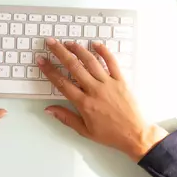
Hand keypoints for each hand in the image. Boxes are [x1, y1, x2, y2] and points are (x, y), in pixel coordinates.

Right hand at [38, 38, 166, 161]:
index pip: (62, 83)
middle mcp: (95, 90)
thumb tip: (49, 109)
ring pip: (91, 61)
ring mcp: (108, 84)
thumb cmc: (110, 134)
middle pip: (74, 67)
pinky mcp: (121, 81)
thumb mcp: (85, 131)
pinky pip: (112, 62)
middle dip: (60, 52)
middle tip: (51, 42)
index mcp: (84, 103)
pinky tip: (96, 44)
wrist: (134, 134)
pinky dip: (104, 52)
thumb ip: (66, 118)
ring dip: (78, 50)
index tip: (42, 61)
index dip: (49, 71)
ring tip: (68, 42)